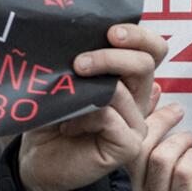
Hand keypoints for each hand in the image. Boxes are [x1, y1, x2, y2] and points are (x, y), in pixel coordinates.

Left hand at [15, 23, 164, 190]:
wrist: (38, 159)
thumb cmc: (50, 117)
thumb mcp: (64, 79)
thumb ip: (81, 59)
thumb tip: (82, 34)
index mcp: (127, 78)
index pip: (153, 49)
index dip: (139, 36)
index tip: (110, 31)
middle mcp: (137, 99)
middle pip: (145, 63)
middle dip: (112, 56)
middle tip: (80, 63)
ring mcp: (136, 123)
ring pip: (124, 90)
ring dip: (88, 88)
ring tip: (63, 99)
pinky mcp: (129, 145)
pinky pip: (111, 117)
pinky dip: (86, 117)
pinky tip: (68, 126)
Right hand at [129, 89, 191, 190]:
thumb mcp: (165, 179)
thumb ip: (159, 149)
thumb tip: (158, 104)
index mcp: (130, 189)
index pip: (125, 147)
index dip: (139, 120)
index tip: (155, 101)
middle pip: (138, 149)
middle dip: (159, 123)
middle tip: (177, 112)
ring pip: (160, 159)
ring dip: (180, 141)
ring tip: (191, 138)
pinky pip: (184, 174)